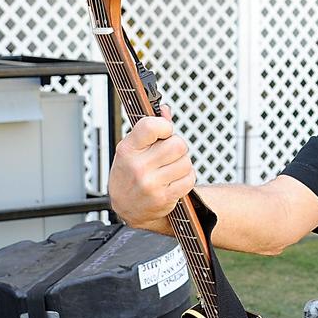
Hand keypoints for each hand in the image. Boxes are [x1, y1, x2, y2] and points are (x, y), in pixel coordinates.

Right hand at [108, 107, 195, 232]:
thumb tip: (165, 110)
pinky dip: (186, 178)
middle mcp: (138, 166)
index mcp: (128, 149)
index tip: (164, 131)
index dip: (165, 126)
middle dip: (177, 147)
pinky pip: (189, 179)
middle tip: (168, 154)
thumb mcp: (132, 149)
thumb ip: (150, 129)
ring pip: (186, 162)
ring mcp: (151, 184)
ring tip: (170, 169)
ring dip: (183, 164)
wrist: (127, 207)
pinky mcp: (164, 197)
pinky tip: (174, 180)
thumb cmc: (129, 174)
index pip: (151, 126)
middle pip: (178, 144)